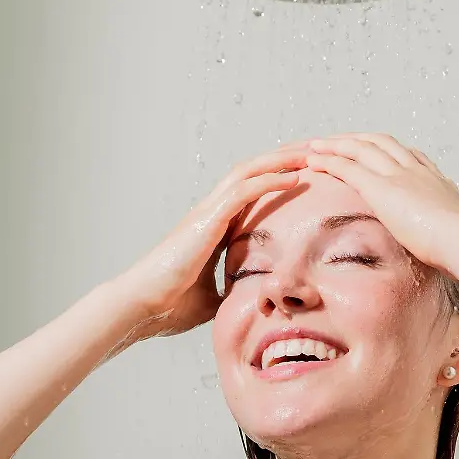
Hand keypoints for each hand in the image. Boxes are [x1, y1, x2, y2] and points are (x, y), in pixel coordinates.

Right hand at [115, 148, 307, 337]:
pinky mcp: (205, 220)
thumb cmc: (169, 306)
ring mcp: (207, 212)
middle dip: (285, 158)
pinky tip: (295, 177)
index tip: (309, 174)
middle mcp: (211, 212)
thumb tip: (257, 302)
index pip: (252, 192)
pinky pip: (243, 191)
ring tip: (312, 153)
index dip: (279, 178)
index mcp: (215, 227)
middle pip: (253, 172)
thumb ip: (235, 292)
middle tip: (318, 150)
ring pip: (248, 171)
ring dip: (281, 160)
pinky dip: (270, 180)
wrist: (140, 307)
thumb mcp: (215, 299)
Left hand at [306, 133, 458, 273]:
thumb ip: (444, 225)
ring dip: (336, 144)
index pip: (407, 153)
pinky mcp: (381, 187)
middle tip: (336, 140)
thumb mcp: (454, 228)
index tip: (372, 149)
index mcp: (434, 178)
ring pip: (361, 147)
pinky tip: (314, 161)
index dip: (385, 149)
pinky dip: (329, 160)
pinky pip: (348, 166)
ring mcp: (398, 175)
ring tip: (315, 145)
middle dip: (356, 139)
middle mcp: (415, 169)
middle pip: (380, 142)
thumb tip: (446, 236)